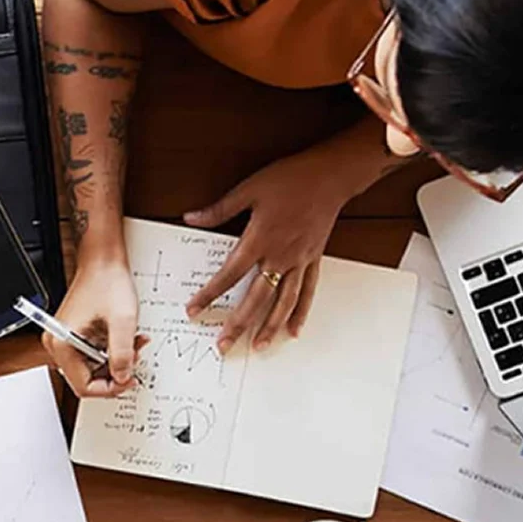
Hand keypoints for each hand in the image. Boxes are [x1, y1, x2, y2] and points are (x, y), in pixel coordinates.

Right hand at [44, 258, 147, 397]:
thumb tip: (123, 378)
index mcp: (62, 343)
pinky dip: (111, 352)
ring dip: (115, 362)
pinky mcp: (74, 335)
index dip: (110, 388)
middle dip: (114, 373)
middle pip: (86, 379)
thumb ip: (123, 354)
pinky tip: (123, 339)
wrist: (103, 261)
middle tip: (134, 358)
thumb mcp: (122, 321)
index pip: (83, 386)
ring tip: (132, 345)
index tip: (129, 380)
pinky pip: (93, 355)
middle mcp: (58, 344)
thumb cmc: (107, 281)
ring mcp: (65, 340)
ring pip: (92, 368)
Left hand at [183, 155, 347, 351]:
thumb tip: (191, 218)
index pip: (228, 275)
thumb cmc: (291, 179)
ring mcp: (299, 261)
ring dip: (270, 327)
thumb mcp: (249, 189)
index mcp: (259, 240)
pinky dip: (300, 312)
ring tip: (259, 346)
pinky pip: (307, 292)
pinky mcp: (313, 259)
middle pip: (255, 299)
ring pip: (283, 302)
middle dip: (237, 324)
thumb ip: (219, 209)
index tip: (194, 310)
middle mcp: (279, 256)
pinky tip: (293, 330)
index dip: (209, 294)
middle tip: (223, 345)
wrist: (330, 175)